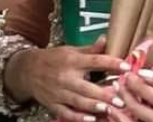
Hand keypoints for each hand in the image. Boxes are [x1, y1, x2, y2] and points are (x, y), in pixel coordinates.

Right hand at [8, 37, 127, 121]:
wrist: (26, 70)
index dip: (111, 63)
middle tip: (121, 99)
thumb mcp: (70, 50)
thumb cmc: (53, 59)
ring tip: (109, 109)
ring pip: (78, 101)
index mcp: (72, 60)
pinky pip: (67, 113)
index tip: (127, 66)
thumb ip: (89, 50)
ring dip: (94, 106)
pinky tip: (91, 119)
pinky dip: (78, 117)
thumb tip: (105, 39)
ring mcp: (58, 92)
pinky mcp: (53, 104)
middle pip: (87, 86)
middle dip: (104, 94)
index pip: (94, 61)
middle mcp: (65, 76)